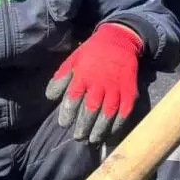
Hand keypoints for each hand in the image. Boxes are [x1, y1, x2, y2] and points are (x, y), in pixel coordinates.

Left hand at [45, 24, 142, 143]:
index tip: (64, 124)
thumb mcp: (72, 60)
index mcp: (83, 76)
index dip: (67, 113)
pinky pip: (124, 111)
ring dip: (99, 129)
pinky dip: (118, 124)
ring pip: (107, 113)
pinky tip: (111, 132)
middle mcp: (100, 83)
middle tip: (78, 137)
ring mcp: (116, 88)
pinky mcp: (130, 91)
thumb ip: (60, 79)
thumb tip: (50, 97)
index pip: (73, 99)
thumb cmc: (91, 52)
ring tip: (92, 140)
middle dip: (83, 126)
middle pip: (90, 109)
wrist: (119, 40)